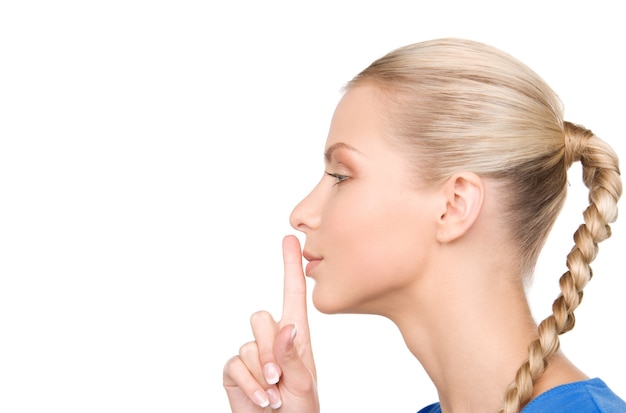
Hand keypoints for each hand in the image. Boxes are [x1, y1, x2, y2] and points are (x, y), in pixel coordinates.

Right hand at [223, 235, 318, 411]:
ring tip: (275, 391)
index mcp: (296, 335)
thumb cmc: (301, 408)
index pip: (292, 293)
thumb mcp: (304, 382)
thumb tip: (286, 327)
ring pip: (248, 344)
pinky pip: (235, 365)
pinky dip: (250, 384)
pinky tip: (263, 399)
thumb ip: (293, 355)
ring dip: (263, 371)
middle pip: (261, 318)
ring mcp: (251, 353)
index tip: (290, 239)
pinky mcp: (234, 369)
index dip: (290, 265)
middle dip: (271, 349)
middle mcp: (272, 339)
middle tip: (281, 376)